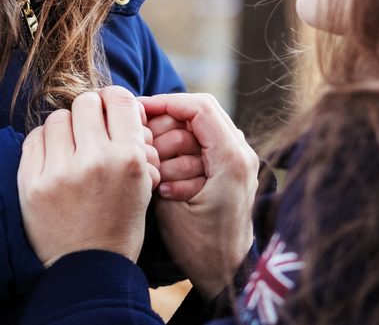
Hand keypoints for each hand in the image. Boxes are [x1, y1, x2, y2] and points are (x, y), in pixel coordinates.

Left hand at [17, 86, 160, 266]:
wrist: (88, 268)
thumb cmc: (120, 222)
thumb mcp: (143, 182)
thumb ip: (134, 142)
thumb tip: (118, 105)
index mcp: (128, 158)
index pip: (119, 99)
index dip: (114, 100)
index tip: (109, 110)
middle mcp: (94, 160)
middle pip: (86, 102)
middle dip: (90, 112)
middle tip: (89, 129)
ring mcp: (59, 172)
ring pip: (58, 117)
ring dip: (65, 127)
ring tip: (70, 147)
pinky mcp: (31, 184)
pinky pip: (34, 138)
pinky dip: (44, 143)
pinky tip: (52, 158)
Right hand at [139, 93, 259, 298]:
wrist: (227, 274)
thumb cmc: (199, 247)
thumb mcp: (170, 205)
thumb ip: (158, 164)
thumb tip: (139, 133)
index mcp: (231, 158)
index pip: (198, 107)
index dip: (165, 103)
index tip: (137, 111)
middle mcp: (242, 152)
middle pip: (198, 113)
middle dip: (166, 126)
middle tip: (142, 146)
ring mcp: (239, 159)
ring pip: (198, 128)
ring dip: (172, 142)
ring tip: (155, 170)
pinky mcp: (231, 168)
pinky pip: (203, 145)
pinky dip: (181, 154)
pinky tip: (165, 176)